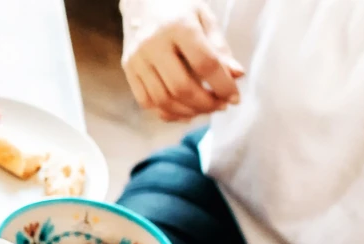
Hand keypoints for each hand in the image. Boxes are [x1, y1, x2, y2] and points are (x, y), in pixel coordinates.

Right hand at [121, 0, 243, 120]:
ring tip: (205, 110)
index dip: (222, 86)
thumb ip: (220, 49)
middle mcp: (153, 44)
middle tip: (220, 107)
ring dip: (188, 111)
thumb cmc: (181, 9)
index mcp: (178, 26)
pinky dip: (167, 112)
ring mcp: (137, 59)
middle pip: (181, 87)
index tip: (235, 98)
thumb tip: (236, 76)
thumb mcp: (206, 20)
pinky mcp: (128, 69)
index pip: (205, 64)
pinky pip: (146, 101)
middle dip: (205, 103)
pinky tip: (184, 111)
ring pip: (163, 99)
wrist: (146, 2)